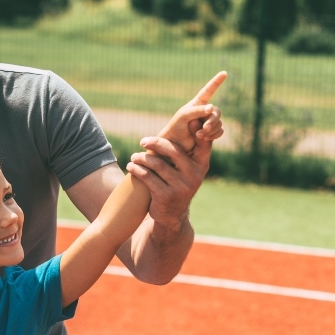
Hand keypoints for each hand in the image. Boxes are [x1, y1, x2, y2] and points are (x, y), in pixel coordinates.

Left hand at [126, 71, 225, 231]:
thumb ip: (187, 150)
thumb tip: (189, 118)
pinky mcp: (166, 196)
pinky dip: (137, 169)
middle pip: (173, 151)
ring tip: (134, 156)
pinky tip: (131, 166)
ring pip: (157, 164)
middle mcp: (195, 176)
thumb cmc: (177, 185)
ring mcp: (182, 187)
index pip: (203, 142)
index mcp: (202, 165)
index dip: (197, 129)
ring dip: (142, 158)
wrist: (171, 216)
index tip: (188, 120)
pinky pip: (148, 177)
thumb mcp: (187, 170)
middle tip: (142, 141)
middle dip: (155, 143)